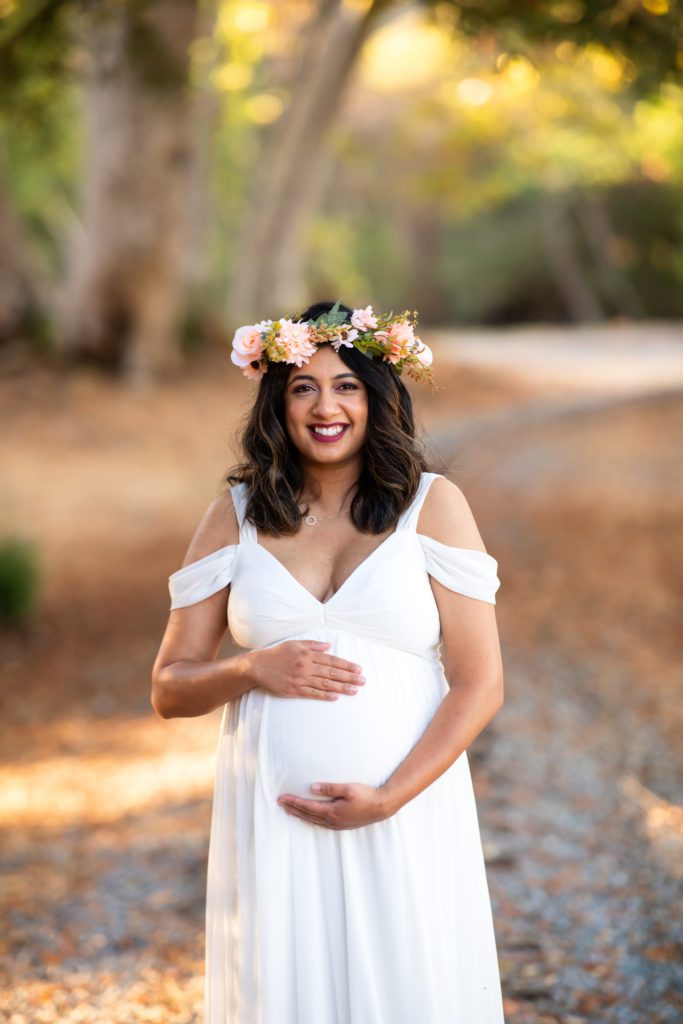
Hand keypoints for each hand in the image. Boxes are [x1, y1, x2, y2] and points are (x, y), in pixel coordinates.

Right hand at [248, 640, 365, 700]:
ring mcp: (300, 679)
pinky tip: (336, 697)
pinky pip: (312, 693)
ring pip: (325, 684)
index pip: (331, 660)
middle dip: (349, 677)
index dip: (346, 665)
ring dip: (341, 688)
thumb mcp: (295, 644)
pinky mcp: (294, 690)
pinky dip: (325, 696)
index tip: (359, 669)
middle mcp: (305, 667)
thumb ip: (313, 645)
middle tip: (363, 681)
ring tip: (355, 690)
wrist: (257, 666)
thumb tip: (329, 645)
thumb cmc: (277, 654)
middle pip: (331, 673)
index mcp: (307, 655)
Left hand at [277, 782, 391, 829]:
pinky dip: (311, 819)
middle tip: (280, 803)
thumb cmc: (366, 795)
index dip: (294, 802)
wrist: (382, 806)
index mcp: (332, 811)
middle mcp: (332, 820)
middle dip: (293, 808)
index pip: (307, 807)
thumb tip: (313, 788)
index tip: (282, 798)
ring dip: (300, 815)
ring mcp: (337, 824)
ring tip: (290, 810)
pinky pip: (321, 823)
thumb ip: (329, 788)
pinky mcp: (342, 825)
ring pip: (313, 820)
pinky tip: (309, 817)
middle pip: (307, 815)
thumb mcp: (348, 788)